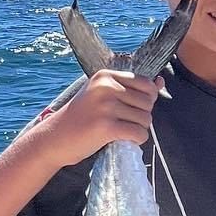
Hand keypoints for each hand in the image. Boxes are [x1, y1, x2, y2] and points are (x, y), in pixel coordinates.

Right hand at [37, 69, 164, 166]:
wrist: (54, 139)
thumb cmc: (81, 117)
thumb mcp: (103, 96)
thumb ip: (132, 89)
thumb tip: (161, 82)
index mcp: (106, 76)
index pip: (146, 84)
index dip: (145, 100)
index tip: (129, 109)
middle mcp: (106, 87)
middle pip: (148, 103)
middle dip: (142, 116)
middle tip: (123, 123)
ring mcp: (105, 106)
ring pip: (145, 119)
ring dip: (138, 129)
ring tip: (121, 131)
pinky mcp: (106, 127)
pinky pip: (139, 133)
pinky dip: (137, 140)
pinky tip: (123, 140)